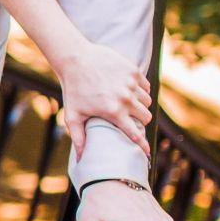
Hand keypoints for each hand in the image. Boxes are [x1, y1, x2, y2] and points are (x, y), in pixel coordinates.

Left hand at [53, 38, 151, 164]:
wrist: (75, 59)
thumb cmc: (73, 90)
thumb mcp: (73, 116)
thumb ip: (78, 138)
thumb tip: (79, 161)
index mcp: (113, 112)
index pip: (135, 133)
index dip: (142, 145)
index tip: (147, 153)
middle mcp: (126, 99)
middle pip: (145, 117)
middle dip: (140, 121)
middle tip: (132, 120)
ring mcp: (131, 84)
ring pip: (147, 102)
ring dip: (140, 106)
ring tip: (130, 106)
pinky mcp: (134, 72)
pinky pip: (146, 86)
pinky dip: (141, 91)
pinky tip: (131, 92)